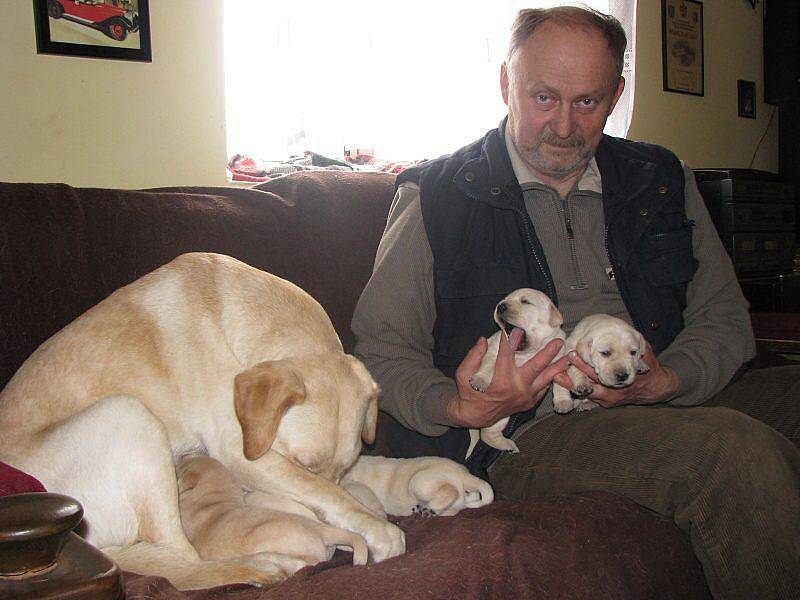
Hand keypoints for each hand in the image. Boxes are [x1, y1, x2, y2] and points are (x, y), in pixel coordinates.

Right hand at [447, 329, 569, 427]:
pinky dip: (551, 379)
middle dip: (549, 352)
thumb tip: (483, 340)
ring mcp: (525, 397)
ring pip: (546, 379)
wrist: (475, 416)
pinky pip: (543, 389)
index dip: (510, 339)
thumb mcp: (462, 374)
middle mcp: (516, 388)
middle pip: (537, 366)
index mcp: (500, 380)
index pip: (508, 354)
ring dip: (558, 367)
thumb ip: (473, 356)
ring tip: (569, 356)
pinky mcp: (529, 402)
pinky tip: (558, 370)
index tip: (515, 327)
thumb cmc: (469, 393)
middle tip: (559, 340)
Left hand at [567, 343, 678, 407]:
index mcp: (621, 380)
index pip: (598, 373)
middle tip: (556, 370)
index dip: (583, 364)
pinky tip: (565, 384)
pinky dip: (577, 391)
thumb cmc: (649, 368)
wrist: (654, 388)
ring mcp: (608, 400)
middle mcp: (613, 392)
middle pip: (588, 386)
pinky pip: (589, 399)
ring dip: (571, 386)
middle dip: (572, 378)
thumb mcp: (646, 354)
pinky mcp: (605, 404)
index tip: (571, 355)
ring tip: (556, 377)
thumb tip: (629, 337)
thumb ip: (637, 347)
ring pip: (586, 394)